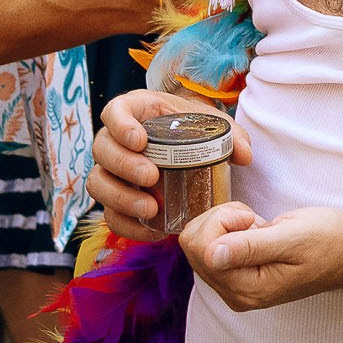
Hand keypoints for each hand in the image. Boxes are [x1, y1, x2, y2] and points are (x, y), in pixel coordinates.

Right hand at [88, 87, 251, 241]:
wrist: (189, 150)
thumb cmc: (195, 130)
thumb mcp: (213, 125)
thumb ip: (231, 136)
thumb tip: (244, 156)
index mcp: (135, 112)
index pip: (114, 112)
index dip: (121, 125)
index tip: (140, 140)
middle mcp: (116, 140)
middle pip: (102, 149)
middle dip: (123, 165)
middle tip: (152, 177)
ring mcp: (112, 171)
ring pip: (98, 183)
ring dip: (120, 198)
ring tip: (151, 209)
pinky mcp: (116, 199)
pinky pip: (110, 215)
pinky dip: (127, 225)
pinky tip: (152, 230)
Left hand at [180, 201, 342, 311]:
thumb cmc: (328, 241)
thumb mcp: (291, 238)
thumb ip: (249, 247)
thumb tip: (210, 255)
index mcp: (247, 290)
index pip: (201, 249)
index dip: (221, 222)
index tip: (251, 217)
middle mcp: (236, 293)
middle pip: (193, 246)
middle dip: (218, 220)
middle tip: (252, 218)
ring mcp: (235, 285)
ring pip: (199, 244)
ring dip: (222, 223)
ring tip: (255, 224)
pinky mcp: (238, 274)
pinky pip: (211, 245)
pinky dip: (226, 227)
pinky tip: (253, 229)